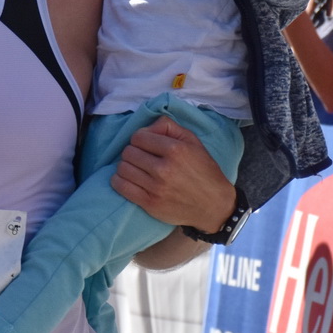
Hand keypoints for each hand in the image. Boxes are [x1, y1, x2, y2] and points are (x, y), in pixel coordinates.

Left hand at [112, 116, 235, 231]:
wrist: (214, 205)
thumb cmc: (204, 171)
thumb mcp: (193, 142)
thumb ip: (169, 127)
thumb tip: (147, 126)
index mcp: (175, 150)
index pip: (138, 137)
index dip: (140, 139)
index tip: (145, 145)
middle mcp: (164, 168)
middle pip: (128, 152)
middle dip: (132, 152)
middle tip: (141, 158)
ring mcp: (156, 188)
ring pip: (122, 168)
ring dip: (126, 167)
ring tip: (135, 169)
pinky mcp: (150, 204)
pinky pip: (121, 187)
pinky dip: (119, 181)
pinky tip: (127, 179)